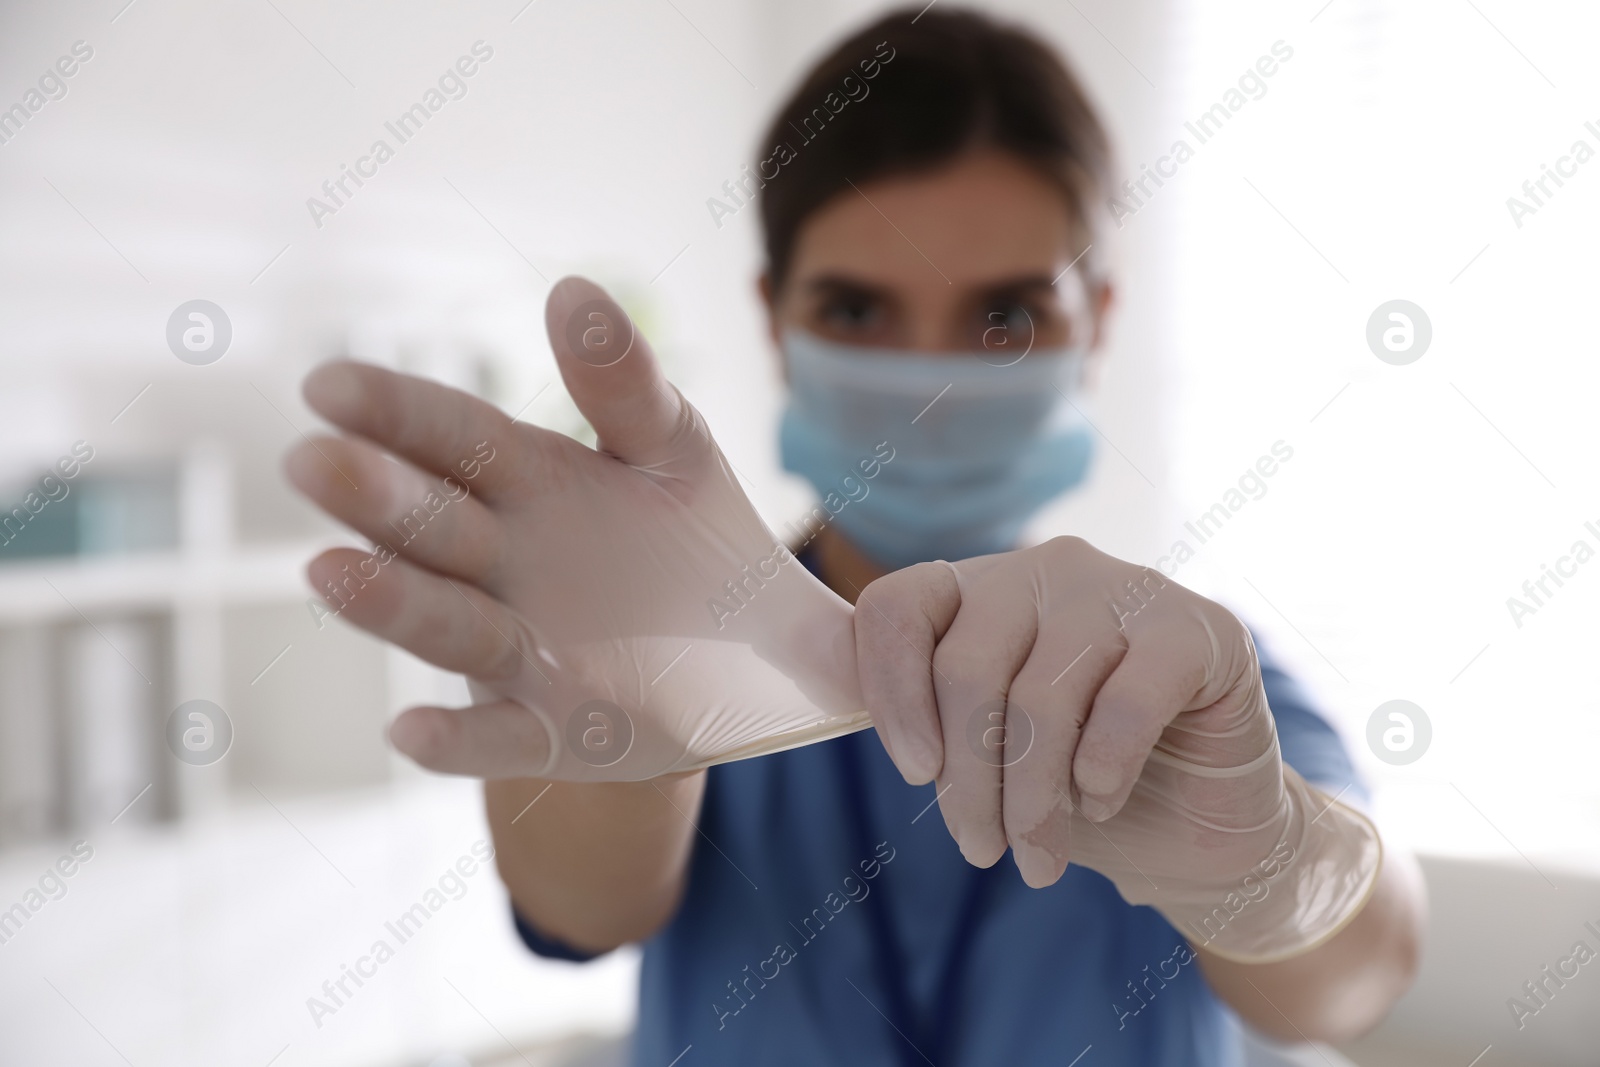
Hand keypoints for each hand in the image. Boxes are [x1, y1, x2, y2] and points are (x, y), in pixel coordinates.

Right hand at [287, 277, 867, 780]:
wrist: (753, 652)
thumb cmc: (695, 535)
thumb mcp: (671, 449)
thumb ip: (625, 384)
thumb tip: (571, 287)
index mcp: (529, 480)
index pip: (452, 436)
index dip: (394, 412)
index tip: (327, 385)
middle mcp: (504, 563)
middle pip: (431, 526)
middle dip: (376, 497)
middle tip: (312, 460)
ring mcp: (523, 650)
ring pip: (450, 625)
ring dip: (392, 604)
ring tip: (329, 572)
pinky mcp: (555, 731)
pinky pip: (498, 741)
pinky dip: (456, 740)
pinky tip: (407, 733)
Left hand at [855, 536, 1380, 960]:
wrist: (1199, 831)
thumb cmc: (1073, 786)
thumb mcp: (979, 752)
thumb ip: (908, 705)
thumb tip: (806, 666)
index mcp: (982, 588)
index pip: (898, 605)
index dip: (890, 692)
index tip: (916, 772)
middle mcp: (1049, 570)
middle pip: (968, 666)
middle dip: (967, 779)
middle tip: (982, 850)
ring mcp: (1129, 589)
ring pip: (1041, 694)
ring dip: (1032, 798)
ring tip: (1036, 858)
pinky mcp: (1201, 630)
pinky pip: (1125, 702)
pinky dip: (1102, 769)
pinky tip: (1102, 801)